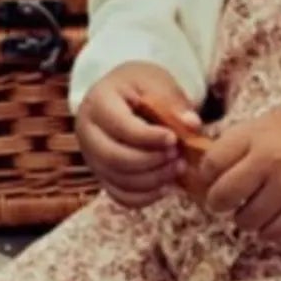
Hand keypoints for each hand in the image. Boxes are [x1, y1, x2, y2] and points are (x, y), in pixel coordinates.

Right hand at [76, 63, 201, 210]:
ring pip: (118, 180)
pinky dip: (145, 197)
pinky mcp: (101, 174)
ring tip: (178, 168)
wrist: (124, 94)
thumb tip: (192, 125)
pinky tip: (166, 187)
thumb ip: (175, 103)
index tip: (174, 139)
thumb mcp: (157, 82)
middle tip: (178, 157)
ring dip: (153, 180)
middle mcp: (87, 132)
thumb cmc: (141, 86)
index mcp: (98, 102)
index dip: (149, 137)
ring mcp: (91, 156)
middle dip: (151, 162)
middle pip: (114, 157)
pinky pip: (119, 195)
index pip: (120, 126)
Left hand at [197, 109, 280, 241]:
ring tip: (257, 205)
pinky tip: (274, 215)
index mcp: (258, 138)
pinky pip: (270, 234)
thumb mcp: (268, 125)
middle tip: (226, 200)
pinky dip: (267, 229)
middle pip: (222, 197)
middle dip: (218, 202)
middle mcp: (270, 164)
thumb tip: (203, 170)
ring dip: (245, 217)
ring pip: (245, 221)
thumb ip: (237, 144)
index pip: (211, 164)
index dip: (206, 175)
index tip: (213, 178)